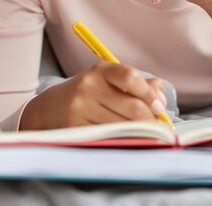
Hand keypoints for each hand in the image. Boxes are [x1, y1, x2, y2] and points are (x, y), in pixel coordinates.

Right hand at [19, 62, 166, 129]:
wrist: (50, 108)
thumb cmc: (89, 93)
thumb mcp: (109, 80)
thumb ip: (138, 83)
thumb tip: (161, 95)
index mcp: (102, 70)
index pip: (130, 77)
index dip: (149, 93)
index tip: (159, 107)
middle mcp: (89, 86)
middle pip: (131, 106)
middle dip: (150, 119)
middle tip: (159, 127)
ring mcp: (81, 108)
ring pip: (122, 125)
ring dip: (140, 133)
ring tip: (147, 134)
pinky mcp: (75, 128)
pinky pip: (108, 137)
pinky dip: (123, 140)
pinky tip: (128, 140)